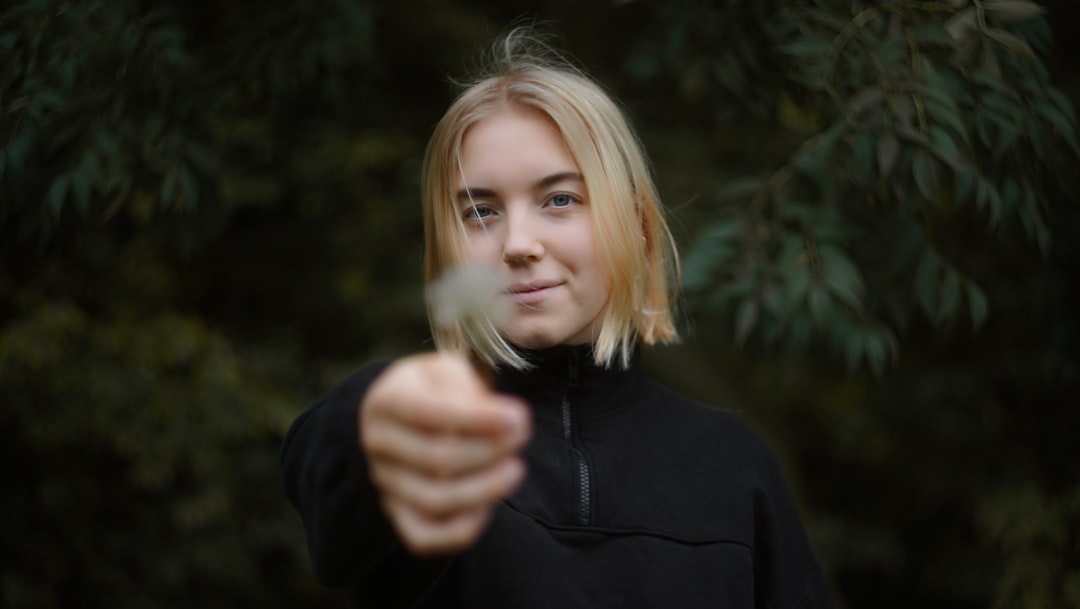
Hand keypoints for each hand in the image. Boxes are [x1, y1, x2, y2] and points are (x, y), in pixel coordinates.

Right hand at [359, 351, 530, 555]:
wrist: (398, 414)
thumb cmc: (431, 389)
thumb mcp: (446, 371)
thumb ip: (469, 390)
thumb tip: (504, 421)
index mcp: (386, 400)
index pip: (430, 413)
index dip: (478, 419)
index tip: (519, 418)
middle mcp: (377, 442)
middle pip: (436, 458)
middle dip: (489, 450)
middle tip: (520, 436)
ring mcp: (385, 480)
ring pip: (432, 500)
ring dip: (483, 489)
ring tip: (514, 469)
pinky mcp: (395, 511)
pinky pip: (421, 537)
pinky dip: (456, 532)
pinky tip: (485, 509)